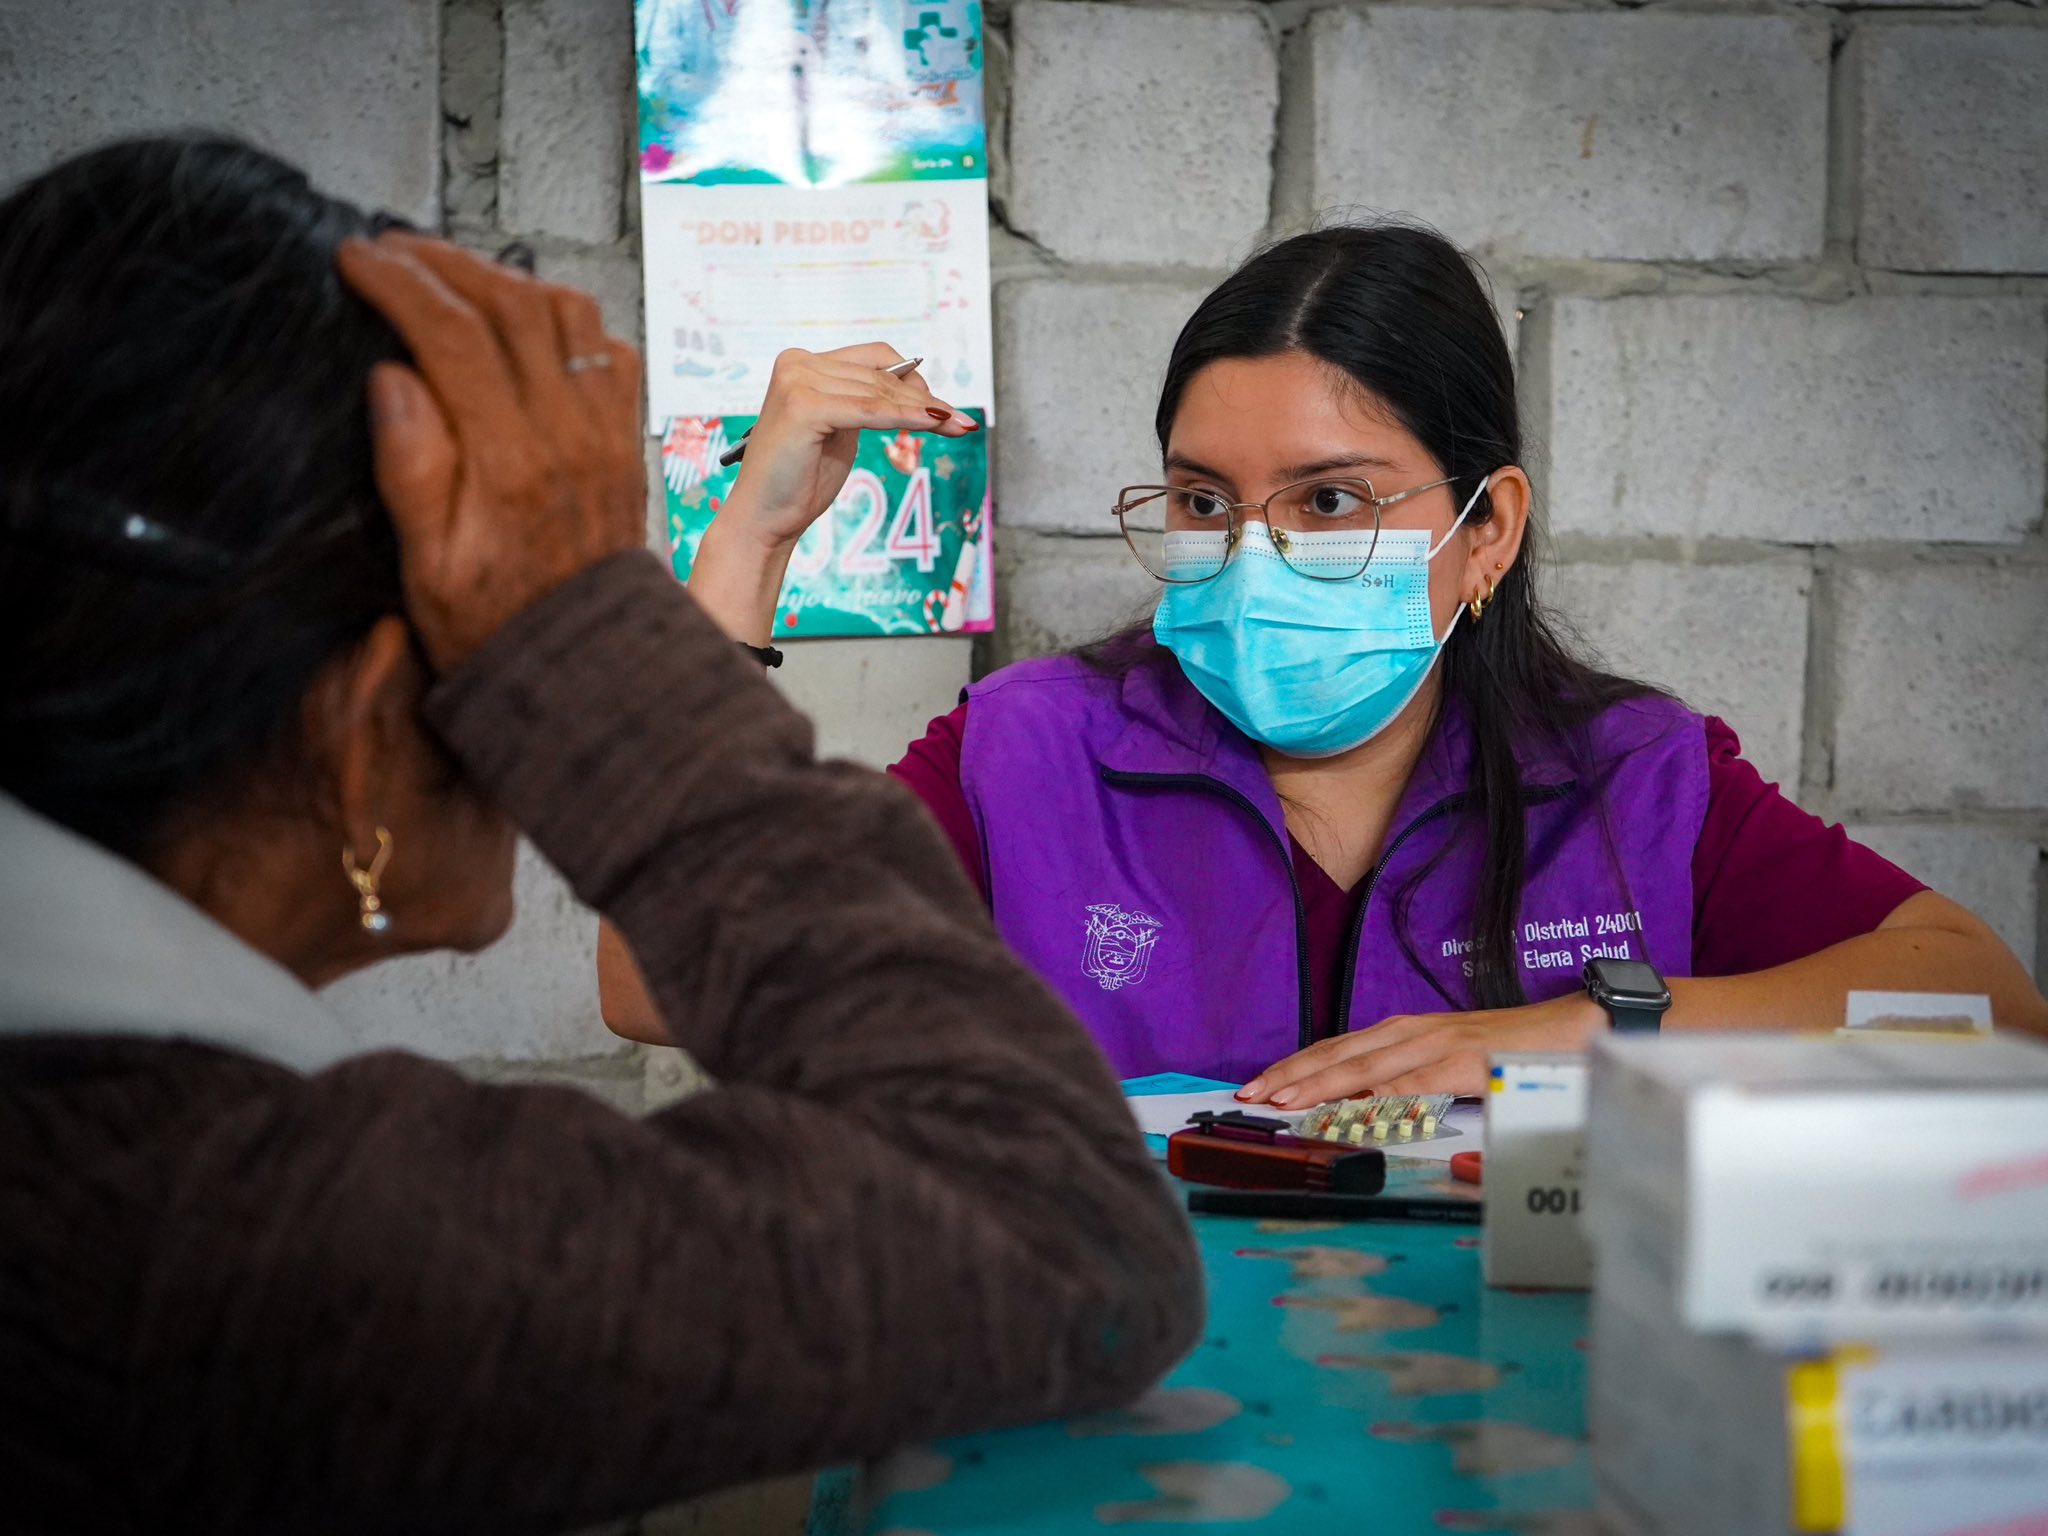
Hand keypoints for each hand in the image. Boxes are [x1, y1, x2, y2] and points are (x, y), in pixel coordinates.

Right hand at [337, 232, 645, 670]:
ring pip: (568, 314)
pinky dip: (568, 318)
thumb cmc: (494, 624)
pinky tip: (528, 321)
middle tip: (393, 248)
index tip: (355, 257)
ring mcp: (606, 432)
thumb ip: (410, 467)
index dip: (401, 283)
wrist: (584, 663)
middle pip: (512, 305)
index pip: (453, 336)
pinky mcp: (627, 438)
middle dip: (446, 262)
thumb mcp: (425, 565)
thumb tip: (391, 375)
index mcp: (509, 462)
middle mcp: (568, 435)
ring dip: (507, 278)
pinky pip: (611, 350)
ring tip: (452, 271)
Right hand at [720, 344, 978, 550]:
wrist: (764, 519)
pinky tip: (933, 424)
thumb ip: (866, 404)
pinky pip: (870, 409)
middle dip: (925, 399)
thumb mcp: (841, 431)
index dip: (912, 378)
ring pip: (879, 393)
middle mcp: (797, 364)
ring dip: (924, 410)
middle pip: (880, 375)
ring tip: (956, 424)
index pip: (872, 358)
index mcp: (803, 364)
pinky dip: (905, 417)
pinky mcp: (804, 406)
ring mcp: (798, 381)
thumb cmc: (800, 481)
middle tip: (960, 419)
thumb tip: (919, 393)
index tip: (942, 405)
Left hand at [1235, 992, 1605, 1102]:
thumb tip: (1373, 1109)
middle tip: (1250, 1096)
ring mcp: (1438, 1045)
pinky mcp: (1466, 1062)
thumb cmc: (1510, 1048)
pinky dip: (1382, 1092)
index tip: (1259, 1086)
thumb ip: (1412, 1081)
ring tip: (1282, 1098)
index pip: (1337, 1050)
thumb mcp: (1449, 1064)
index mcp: (1405, 1032)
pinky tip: (1355, 1104)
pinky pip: (1417, 1080)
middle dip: (1290, 1075)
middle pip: (1338, 1054)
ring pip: (1366, 1065)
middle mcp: (1413, 1032)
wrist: (1573, 1025)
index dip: (1296, 1067)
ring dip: (1320, 1082)